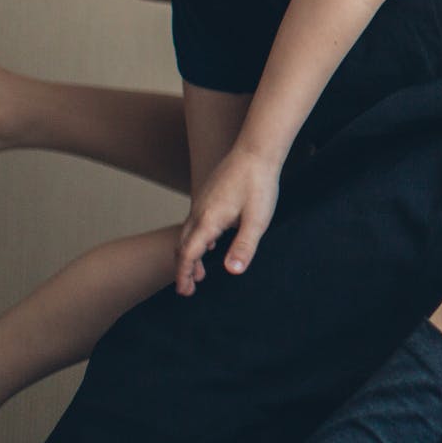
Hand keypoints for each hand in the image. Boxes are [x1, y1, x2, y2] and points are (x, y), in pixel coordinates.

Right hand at [176, 146, 282, 295]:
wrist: (256, 151)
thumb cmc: (259, 185)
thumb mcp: (257, 220)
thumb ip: (244, 246)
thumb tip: (233, 271)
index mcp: (208, 221)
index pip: (188, 254)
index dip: (183, 274)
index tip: (183, 291)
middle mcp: (199, 212)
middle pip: (183, 246)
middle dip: (183, 268)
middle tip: (188, 289)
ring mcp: (202, 202)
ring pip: (188, 234)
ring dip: (190, 255)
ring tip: (199, 273)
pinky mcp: (209, 195)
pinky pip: (195, 222)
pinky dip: (197, 239)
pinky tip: (211, 243)